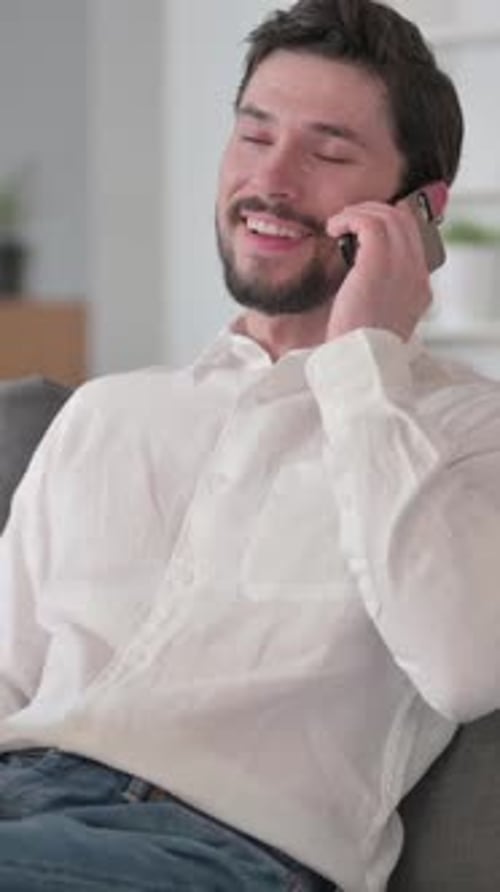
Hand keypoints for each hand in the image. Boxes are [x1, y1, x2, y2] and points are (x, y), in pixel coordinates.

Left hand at [324, 198, 432, 341]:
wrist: (360, 360)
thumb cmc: (359, 345)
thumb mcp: (377, 317)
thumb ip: (379, 292)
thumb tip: (359, 270)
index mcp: (420, 288)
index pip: (414, 239)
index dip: (388, 226)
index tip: (362, 230)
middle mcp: (416, 273)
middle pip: (404, 220)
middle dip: (373, 213)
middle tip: (348, 222)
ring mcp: (401, 266)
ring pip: (388, 215)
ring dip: (359, 213)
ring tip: (338, 224)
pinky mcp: (378, 263)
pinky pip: (369, 221)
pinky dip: (349, 218)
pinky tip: (333, 228)